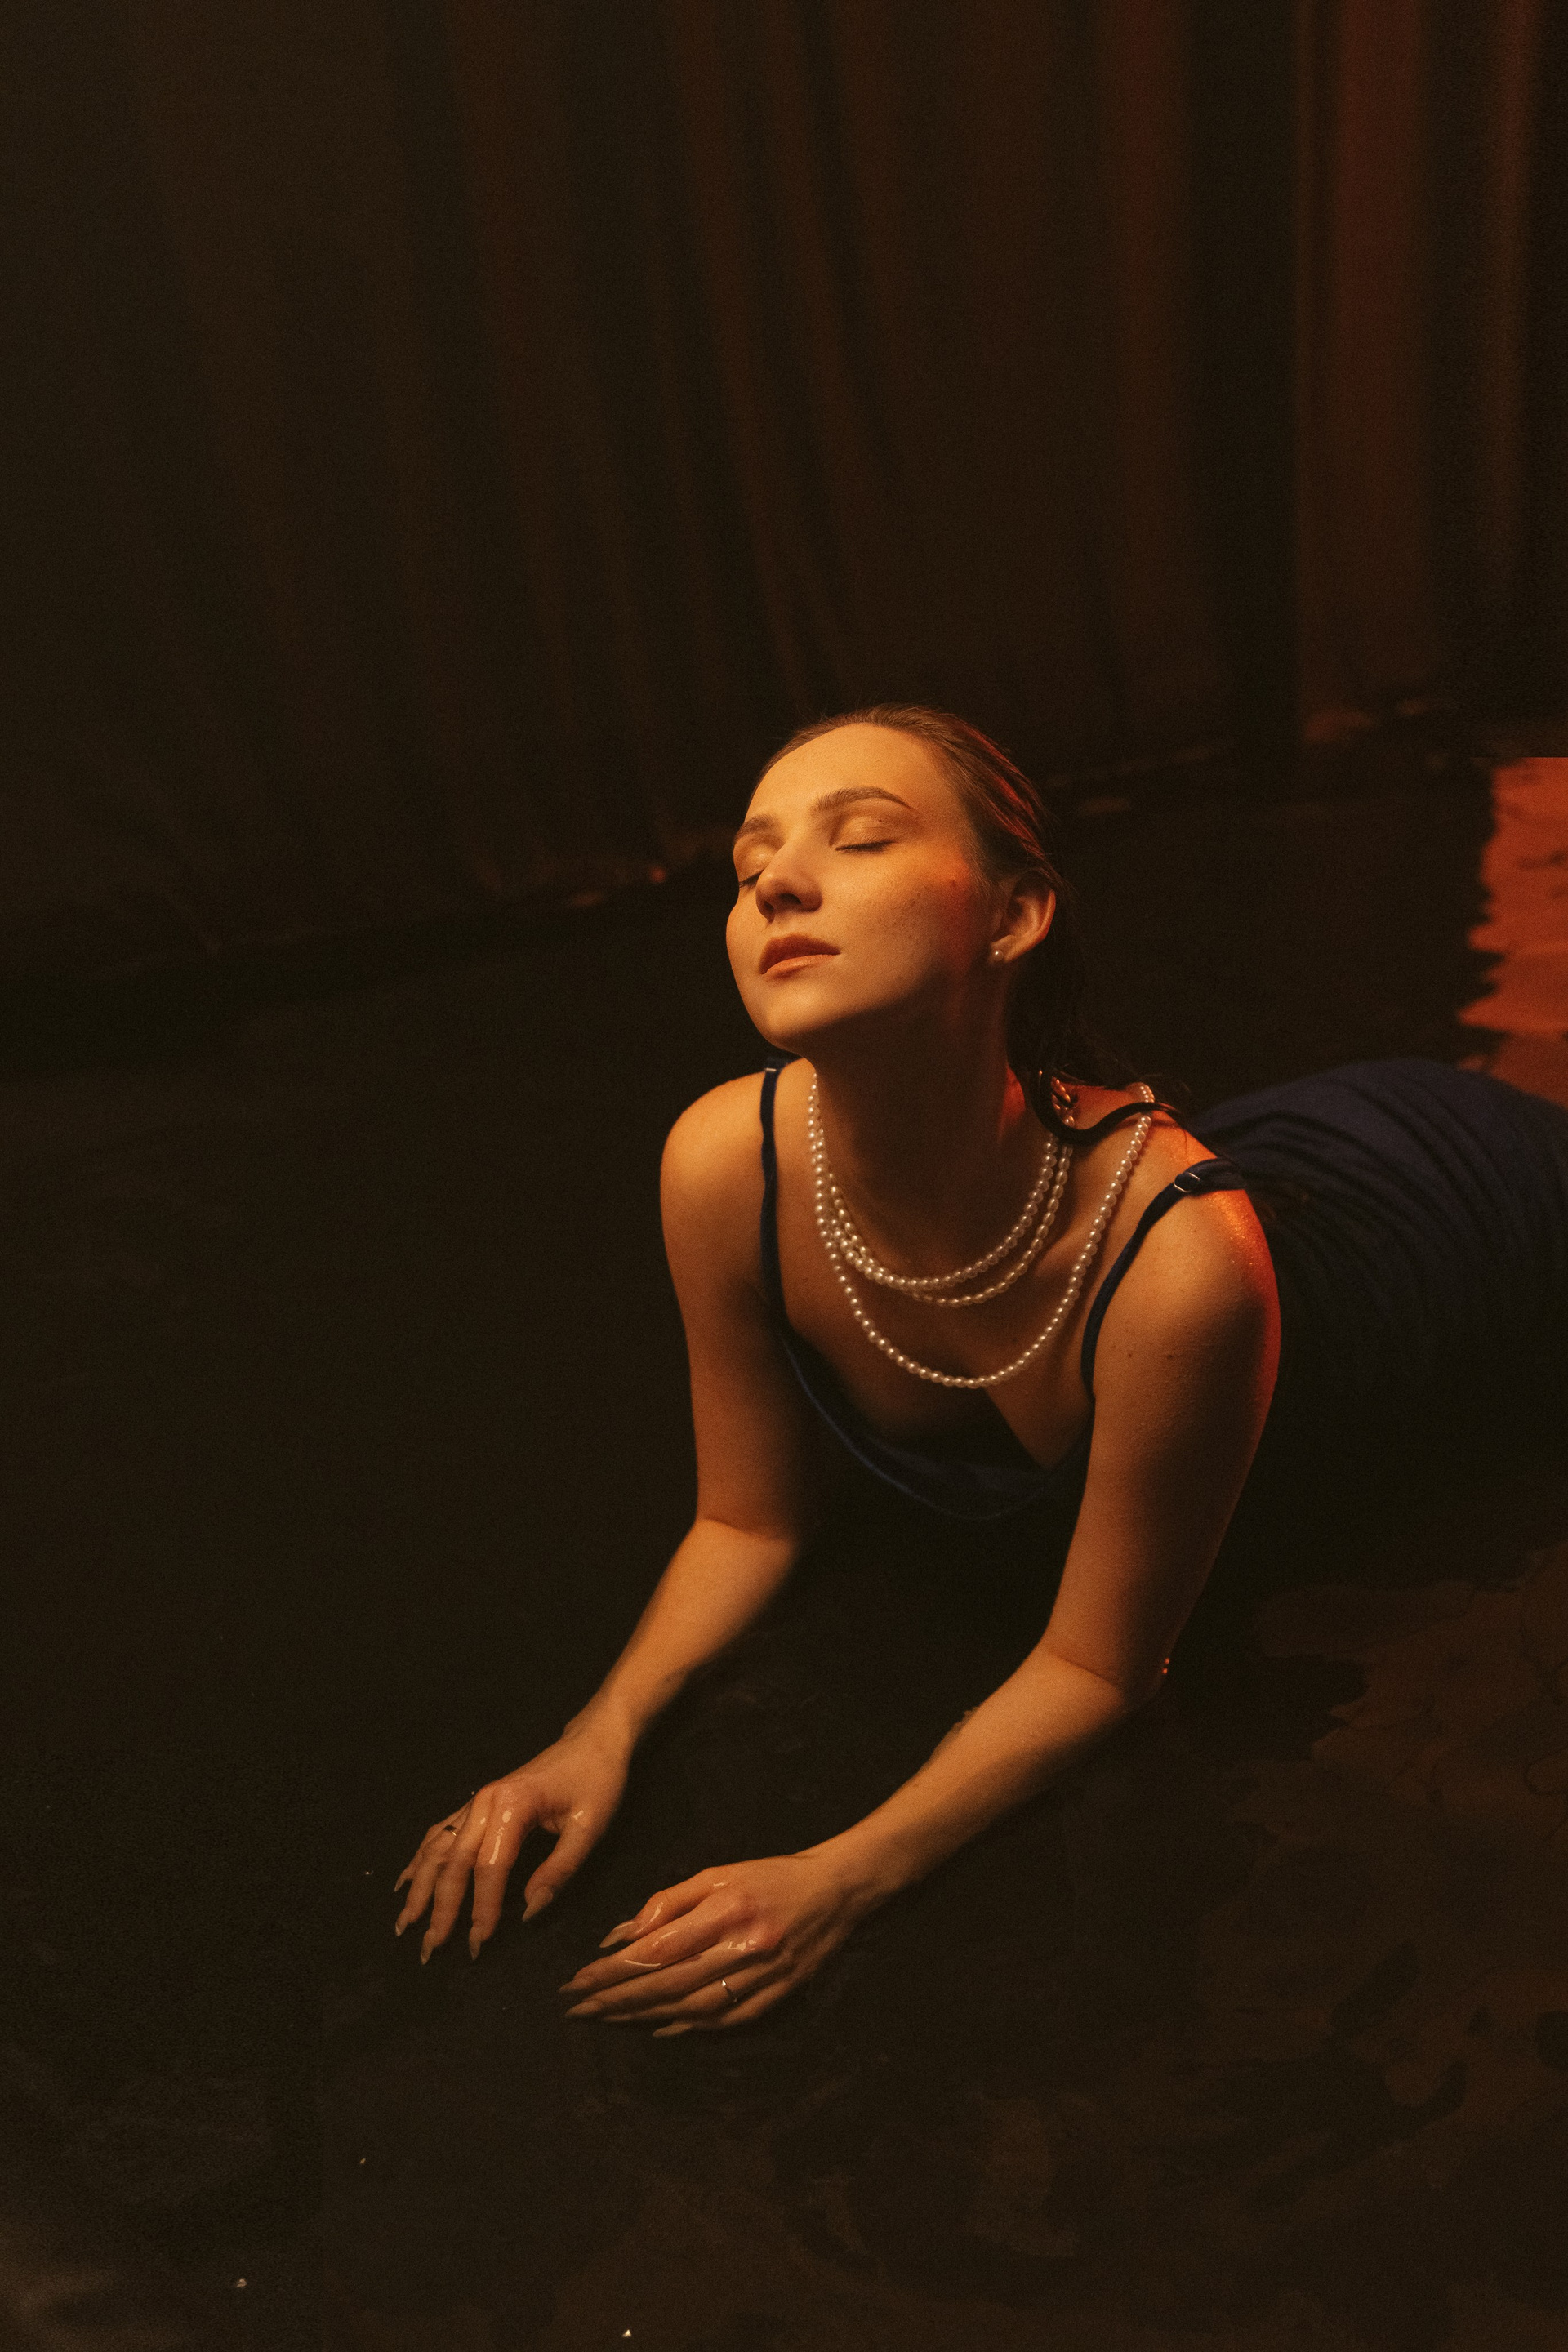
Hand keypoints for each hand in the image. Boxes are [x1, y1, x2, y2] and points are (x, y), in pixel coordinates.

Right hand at [393, 1718, 629, 1961]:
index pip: (490, 1867)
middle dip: (440, 1908)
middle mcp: (486, 1801)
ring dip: (420, 1888)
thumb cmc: (597, 1781)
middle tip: (430, 1949)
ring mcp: (478, 1800)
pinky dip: (420, 1859)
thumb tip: (528, 1913)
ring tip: (405, 1924)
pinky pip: (441, 1832)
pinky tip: (406, 1881)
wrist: (594, 1739)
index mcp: (513, 1806)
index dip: (483, 1908)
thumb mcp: (590, 1827)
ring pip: (438, 1848)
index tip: (479, 1944)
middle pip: (454, 1861)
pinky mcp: (479, 1803)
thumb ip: (559, 1871)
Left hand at [557, 1850, 877, 2034]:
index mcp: (726, 1909)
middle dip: (616, 1999)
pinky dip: (686, 2028)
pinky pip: (722, 2021)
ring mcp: (761, 1977)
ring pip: (690, 2009)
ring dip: (642, 2017)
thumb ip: (668, 1903)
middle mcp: (742, 1947)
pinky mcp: (775, 1997)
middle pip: (668, 1984)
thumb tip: (620, 1936)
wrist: (837, 1891)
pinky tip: (656, 2029)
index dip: (613, 1970)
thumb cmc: (771, 1874)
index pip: (657, 1949)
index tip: (577, 1980)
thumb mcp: (717, 1873)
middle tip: (578, 2007)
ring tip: (606, 2019)